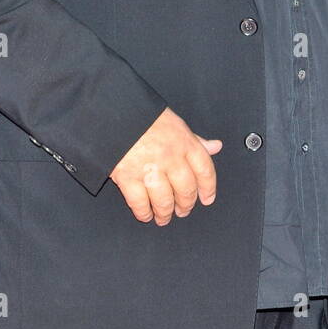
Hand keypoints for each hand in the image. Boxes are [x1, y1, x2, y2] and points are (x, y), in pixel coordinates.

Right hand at [109, 107, 221, 225]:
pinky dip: (143, 213)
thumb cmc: (142, 114)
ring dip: (165, 213)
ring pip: (164, 201)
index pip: (205, 170)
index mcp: (184, 142)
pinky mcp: (127, 177)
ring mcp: (149, 168)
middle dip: (186, 205)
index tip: (207, 199)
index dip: (208, 188)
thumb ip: (195, 140)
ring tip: (163, 217)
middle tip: (182, 210)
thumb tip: (215, 146)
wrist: (112, 111)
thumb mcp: (174, 122)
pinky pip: (139, 203)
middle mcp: (170, 157)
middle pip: (186, 190)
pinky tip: (145, 214)